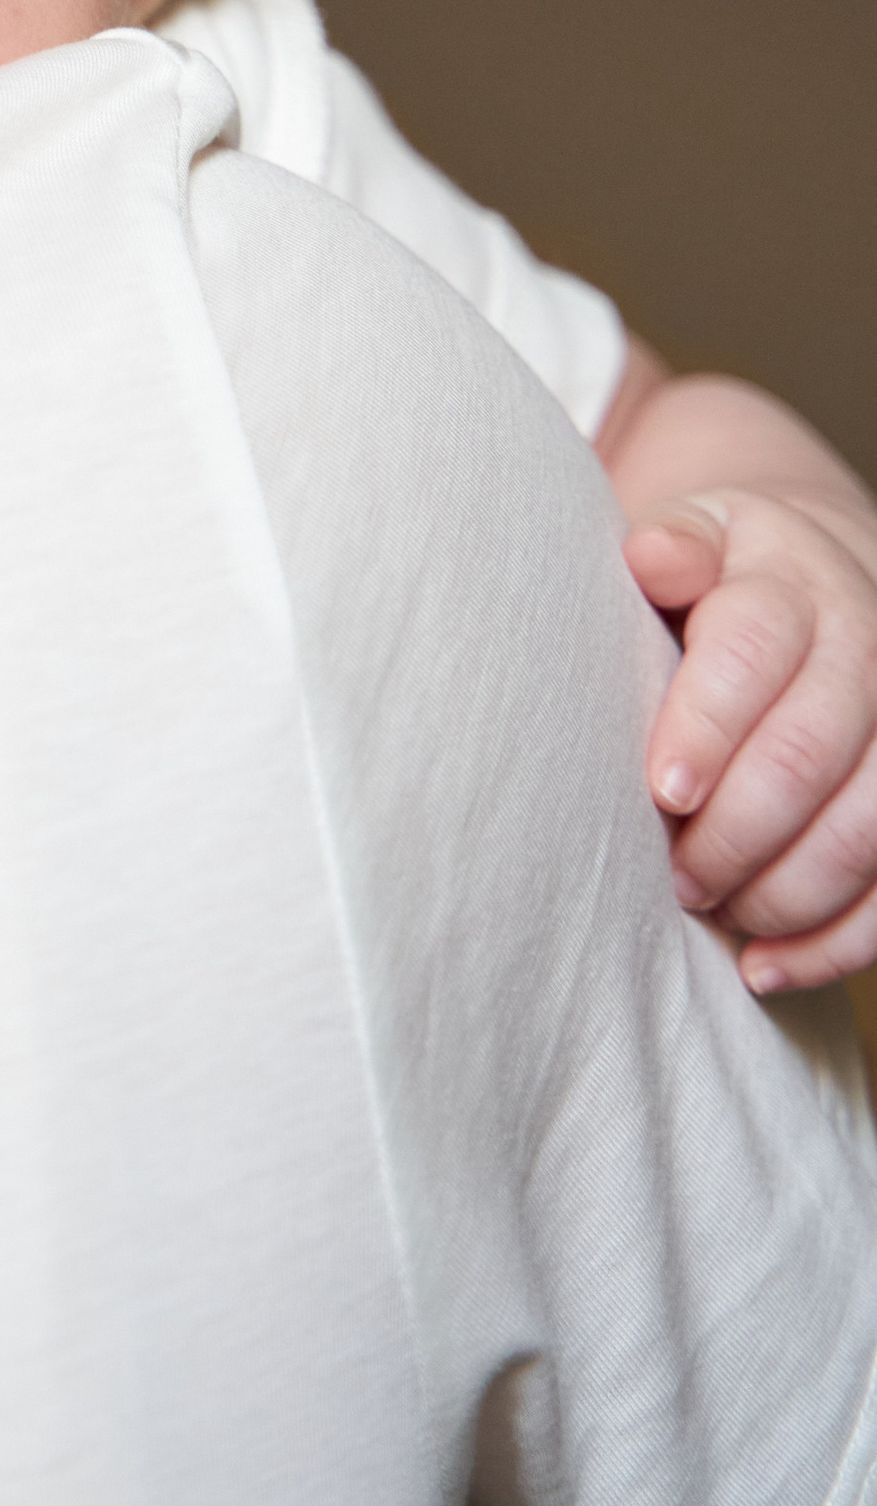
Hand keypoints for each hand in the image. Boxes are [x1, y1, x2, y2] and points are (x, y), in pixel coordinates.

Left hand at [628, 487, 876, 989]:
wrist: (820, 583)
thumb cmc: (724, 578)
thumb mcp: (694, 540)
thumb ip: (671, 552)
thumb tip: (651, 558)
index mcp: (791, 583)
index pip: (754, 649)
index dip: (707, 724)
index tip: (661, 792)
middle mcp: (866, 650)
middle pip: (810, 751)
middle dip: (736, 827)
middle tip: (675, 873)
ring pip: (868, 826)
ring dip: (785, 889)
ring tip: (713, 911)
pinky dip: (837, 941)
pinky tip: (768, 966)